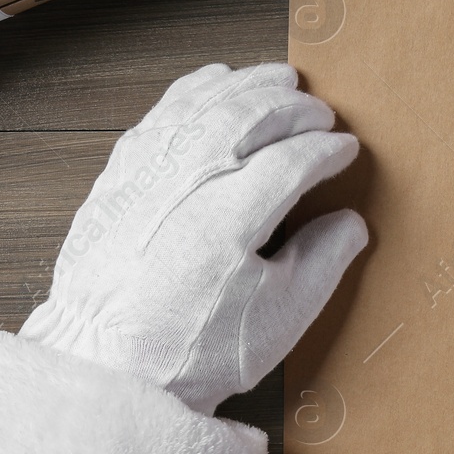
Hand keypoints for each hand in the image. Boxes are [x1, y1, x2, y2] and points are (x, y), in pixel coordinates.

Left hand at [20, 62, 366, 413]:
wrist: (104, 372)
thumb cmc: (188, 354)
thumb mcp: (279, 320)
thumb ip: (322, 262)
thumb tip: (350, 223)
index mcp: (230, 216)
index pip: (292, 159)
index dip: (326, 150)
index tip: (345, 150)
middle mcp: (184, 184)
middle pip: (247, 117)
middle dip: (292, 107)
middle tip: (321, 111)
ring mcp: (144, 178)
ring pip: (200, 106)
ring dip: (245, 86)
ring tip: (278, 80)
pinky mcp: (115, 183)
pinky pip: (157, 117)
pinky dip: (190, 93)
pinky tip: (211, 86)